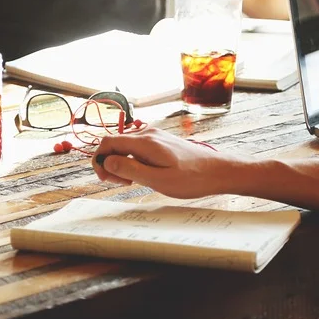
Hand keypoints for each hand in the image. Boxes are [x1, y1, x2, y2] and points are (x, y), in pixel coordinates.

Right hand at [92, 127, 233, 198]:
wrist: (218, 171)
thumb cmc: (191, 178)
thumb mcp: (158, 180)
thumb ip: (130, 169)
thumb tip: (106, 162)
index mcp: (144, 142)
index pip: (108, 142)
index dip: (99, 160)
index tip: (106, 179)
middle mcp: (147, 134)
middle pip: (115, 144)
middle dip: (110, 164)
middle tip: (122, 184)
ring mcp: (154, 136)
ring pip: (125, 147)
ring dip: (122, 163)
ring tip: (134, 182)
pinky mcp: (160, 141)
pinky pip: (136, 148)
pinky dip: (133, 161)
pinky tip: (144, 175)